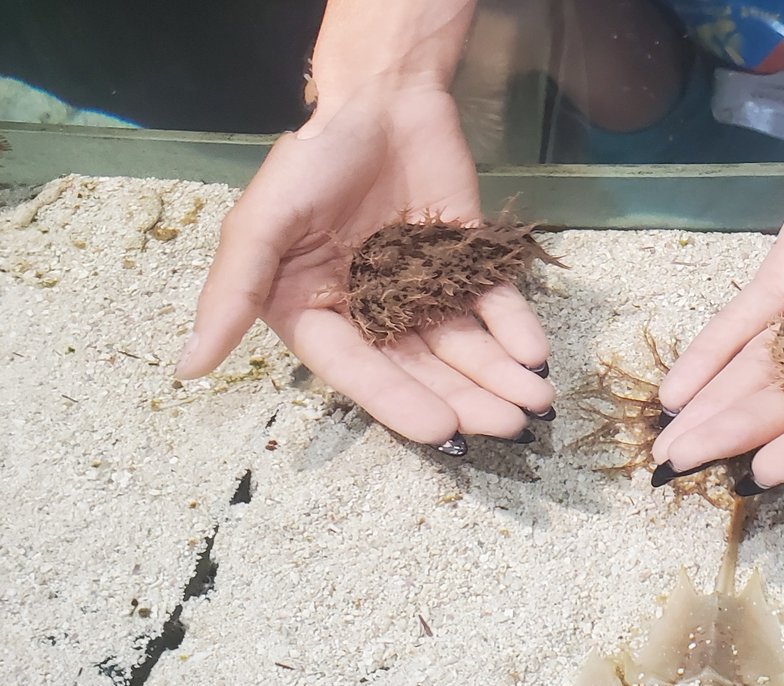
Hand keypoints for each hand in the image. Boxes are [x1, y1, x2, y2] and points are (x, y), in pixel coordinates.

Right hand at [177, 86, 552, 446]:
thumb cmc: (311, 160)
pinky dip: (517, 329)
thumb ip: (232, 294)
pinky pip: (494, 305)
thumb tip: (186, 369)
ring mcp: (424, 292)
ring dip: (501, 376)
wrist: (378, 97)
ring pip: (465, 346)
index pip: (362, 372)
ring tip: (537, 400)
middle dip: (469, 398)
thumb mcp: (260, 224)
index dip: (401, 402)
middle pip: (425, 369)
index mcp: (320, 315)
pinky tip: (536, 352)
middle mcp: (374, 315)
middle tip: (510, 424)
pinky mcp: (466, 266)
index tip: (442, 430)